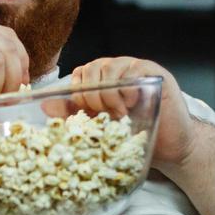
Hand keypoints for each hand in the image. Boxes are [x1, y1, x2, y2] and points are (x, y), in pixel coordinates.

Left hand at [69, 57, 198, 169]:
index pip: (80, 74)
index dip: (79, 92)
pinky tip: (132, 104)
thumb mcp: (99, 126)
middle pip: (92, 69)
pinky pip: (132, 70)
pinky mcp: (154, 72)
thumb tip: (45, 105)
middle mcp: (117, 70)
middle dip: (92, 95)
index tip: (87, 112)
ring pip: (110, 68)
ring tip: (121, 113)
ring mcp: (136, 68)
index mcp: (103, 80)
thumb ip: (74, 113)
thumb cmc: (136, 136)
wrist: (170, 146)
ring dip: (110, 94)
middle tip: (106, 115)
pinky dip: (127, 88)